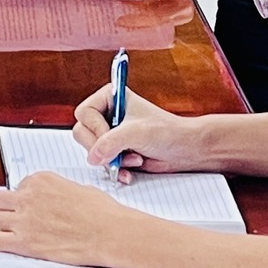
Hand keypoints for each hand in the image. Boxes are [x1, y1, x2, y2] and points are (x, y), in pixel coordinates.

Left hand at [0, 172, 148, 265]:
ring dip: (1, 227)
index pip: (17, 187)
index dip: (23, 200)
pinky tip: (10, 245)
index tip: (32, 209)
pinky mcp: (25, 242)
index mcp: (41, 180)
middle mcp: (29, 196)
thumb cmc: (102, 212)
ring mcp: (25, 219)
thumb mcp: (77, 189)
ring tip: (14, 234)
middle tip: (13, 219)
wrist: (111, 232)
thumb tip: (50, 200)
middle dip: (3, 209)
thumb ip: (55, 192)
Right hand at [69, 84, 204, 172]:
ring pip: (91, 150)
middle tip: (118, 153)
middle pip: (83, 133)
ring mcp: (110, 133)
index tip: (111, 137)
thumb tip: (93, 157)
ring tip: (133, 158)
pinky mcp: (115, 150)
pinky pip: (101, 162)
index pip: (84, 113)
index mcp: (110, 98)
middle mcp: (107, 114)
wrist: (184, 150)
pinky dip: (114, 169)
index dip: (95, 128)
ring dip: (111, 159)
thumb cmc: (166, 132)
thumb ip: (110, 142)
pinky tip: (130, 170)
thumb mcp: (136, 132)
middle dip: (102, 148)